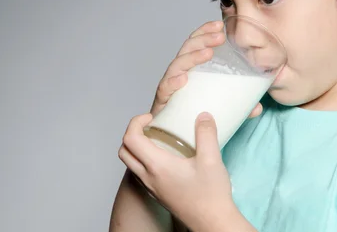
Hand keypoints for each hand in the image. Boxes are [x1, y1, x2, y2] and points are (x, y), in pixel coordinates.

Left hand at [118, 112, 252, 231]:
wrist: (212, 223)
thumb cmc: (211, 196)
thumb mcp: (211, 159)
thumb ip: (206, 133)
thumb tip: (203, 116)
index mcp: (157, 166)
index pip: (130, 139)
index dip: (136, 122)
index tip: (152, 118)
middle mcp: (149, 178)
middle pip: (124, 151)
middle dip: (132, 133)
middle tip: (151, 127)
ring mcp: (152, 188)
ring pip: (130, 164)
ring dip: (137, 148)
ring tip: (158, 140)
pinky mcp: (158, 194)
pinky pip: (141, 174)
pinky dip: (145, 160)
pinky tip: (166, 158)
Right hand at [151, 20, 262, 117]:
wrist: (171, 142)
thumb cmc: (191, 118)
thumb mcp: (218, 108)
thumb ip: (237, 107)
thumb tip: (257, 107)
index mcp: (190, 71)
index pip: (195, 44)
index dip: (205, 31)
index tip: (219, 24)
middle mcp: (177, 75)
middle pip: (187, 49)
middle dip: (202, 39)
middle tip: (219, 36)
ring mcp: (169, 88)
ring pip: (176, 66)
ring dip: (191, 57)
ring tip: (207, 54)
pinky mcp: (162, 104)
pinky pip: (165, 90)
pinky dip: (172, 83)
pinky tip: (182, 80)